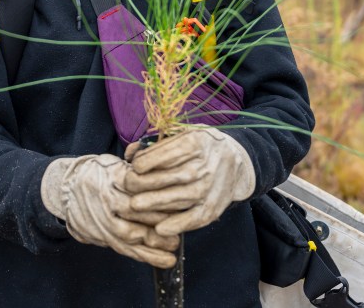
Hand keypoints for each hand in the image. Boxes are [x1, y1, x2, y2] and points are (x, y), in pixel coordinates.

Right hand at [41, 155, 179, 267]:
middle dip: (159, 217)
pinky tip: (165, 261)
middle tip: (180, 222)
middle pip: (134, 209)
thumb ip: (137, 169)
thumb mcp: (114, 162)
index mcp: (110, 176)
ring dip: (154, 241)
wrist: (66, 189)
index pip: (136, 184)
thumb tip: (168, 171)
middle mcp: (105, 198)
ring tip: (174, 244)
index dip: (157, 191)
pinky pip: (125, 249)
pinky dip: (147, 256)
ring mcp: (102, 220)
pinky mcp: (102, 236)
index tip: (177, 194)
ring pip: (129, 233)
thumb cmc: (98, 173)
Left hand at [124, 128, 255, 235]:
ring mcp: (211, 187)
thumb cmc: (200, 147)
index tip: (134, 166)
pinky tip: (160, 228)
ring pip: (182, 197)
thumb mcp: (183, 134)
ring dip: (156, 203)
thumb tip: (130, 153)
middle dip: (146, 182)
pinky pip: (196, 218)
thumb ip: (155, 143)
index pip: (168, 153)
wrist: (236, 161)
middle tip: (128, 186)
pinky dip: (179, 224)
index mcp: (197, 142)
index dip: (147, 161)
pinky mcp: (214, 206)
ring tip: (135, 205)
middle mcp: (206, 164)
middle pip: (173, 176)